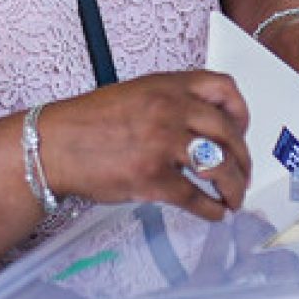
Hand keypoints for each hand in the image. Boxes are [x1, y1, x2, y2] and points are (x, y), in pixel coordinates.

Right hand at [41, 71, 250, 221]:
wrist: (54, 144)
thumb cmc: (88, 121)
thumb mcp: (134, 93)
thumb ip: (169, 101)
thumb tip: (203, 125)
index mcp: (166, 85)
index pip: (223, 88)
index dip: (241, 113)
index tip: (241, 131)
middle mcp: (169, 109)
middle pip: (229, 133)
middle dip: (243, 160)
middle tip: (242, 174)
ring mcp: (162, 144)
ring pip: (220, 167)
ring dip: (235, 187)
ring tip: (233, 198)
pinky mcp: (153, 179)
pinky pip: (197, 198)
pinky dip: (212, 209)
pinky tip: (213, 212)